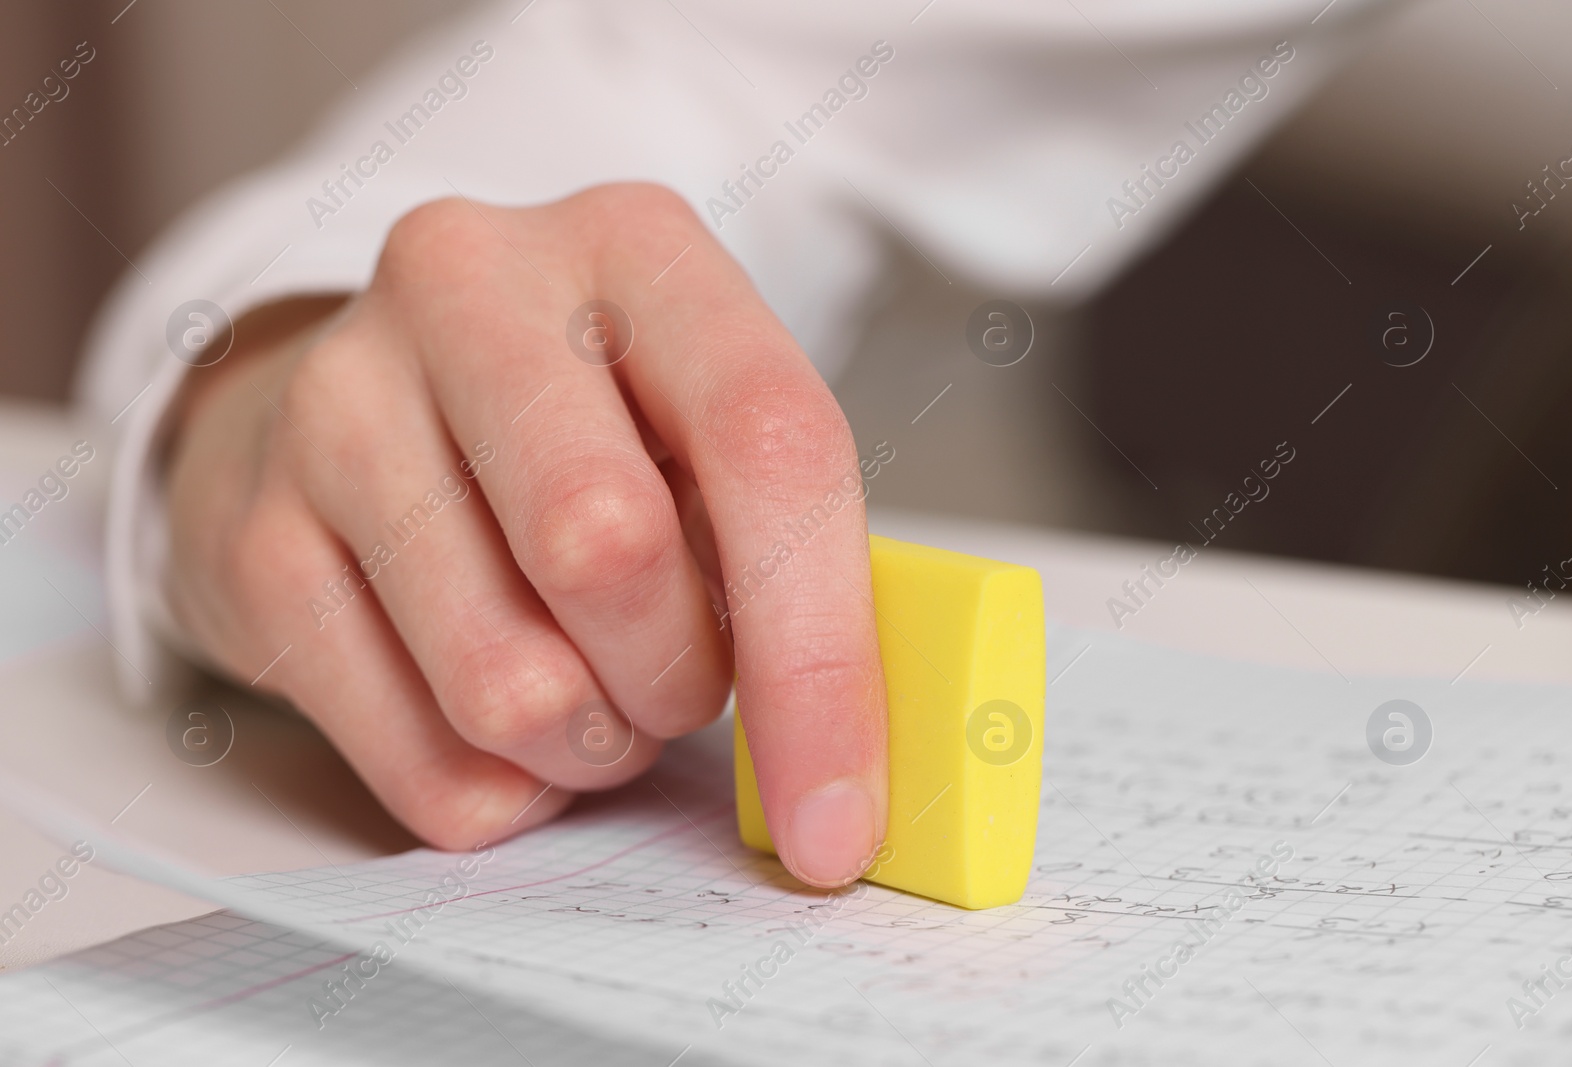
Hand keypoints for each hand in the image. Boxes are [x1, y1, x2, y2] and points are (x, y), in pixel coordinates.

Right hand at [164, 184, 886, 886]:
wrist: (355, 404)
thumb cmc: (578, 433)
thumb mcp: (700, 434)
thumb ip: (778, 550)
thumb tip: (835, 767)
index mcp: (632, 246)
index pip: (768, 442)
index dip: (822, 653)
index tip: (839, 811)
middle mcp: (468, 287)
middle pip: (609, 547)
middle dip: (678, 681)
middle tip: (680, 686)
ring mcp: (338, 401)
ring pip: (509, 682)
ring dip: (591, 744)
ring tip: (593, 696)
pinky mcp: (254, 532)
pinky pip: (419, 761)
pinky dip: (501, 790)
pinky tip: (503, 728)